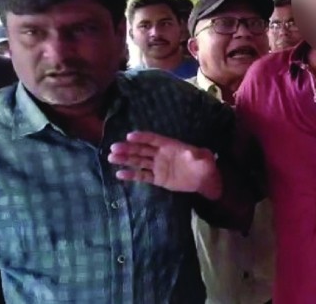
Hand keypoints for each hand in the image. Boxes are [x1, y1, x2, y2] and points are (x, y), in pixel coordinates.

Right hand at [108, 131, 222, 199]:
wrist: (204, 179)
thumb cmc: (204, 163)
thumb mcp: (203, 157)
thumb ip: (196, 154)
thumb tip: (191, 152)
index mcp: (170, 145)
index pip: (153, 139)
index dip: (142, 137)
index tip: (129, 136)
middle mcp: (161, 154)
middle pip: (142, 149)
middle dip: (128, 148)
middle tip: (114, 148)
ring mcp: (158, 166)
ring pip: (139, 161)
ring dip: (125, 159)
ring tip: (111, 158)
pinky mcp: (157, 178)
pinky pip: (143, 176)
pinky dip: (132, 175)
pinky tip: (120, 174)